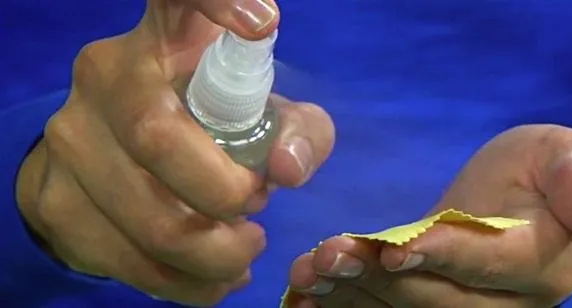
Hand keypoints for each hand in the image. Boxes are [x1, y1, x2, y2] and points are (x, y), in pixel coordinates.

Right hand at [15, 0, 334, 305]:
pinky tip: (216, 276)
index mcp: (163, 39)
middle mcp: (105, 77)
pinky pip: (131, 262)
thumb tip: (288, 168)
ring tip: (243, 248)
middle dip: (225, 194)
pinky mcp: (54, 201)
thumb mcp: (262, 116)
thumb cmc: (206, 126)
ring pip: (151, 219)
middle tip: (256, 206)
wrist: (112, 162)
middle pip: (159, 139)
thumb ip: (298, 130)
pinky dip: (191, 284)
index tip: (264, 23)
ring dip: (217, 252)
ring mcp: (69, 140)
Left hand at [286, 125, 571, 307]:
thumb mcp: (568, 156)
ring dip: (353, 297)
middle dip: (379, 281)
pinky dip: (348, 306)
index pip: (490, 266)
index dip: (443, 258)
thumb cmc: (542, 168)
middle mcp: (504, 303)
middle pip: (438, 301)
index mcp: (539, 262)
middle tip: (325, 257)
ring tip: (307, 274)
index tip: (395, 245)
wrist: (514, 199)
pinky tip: (307, 298)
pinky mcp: (432, 306)